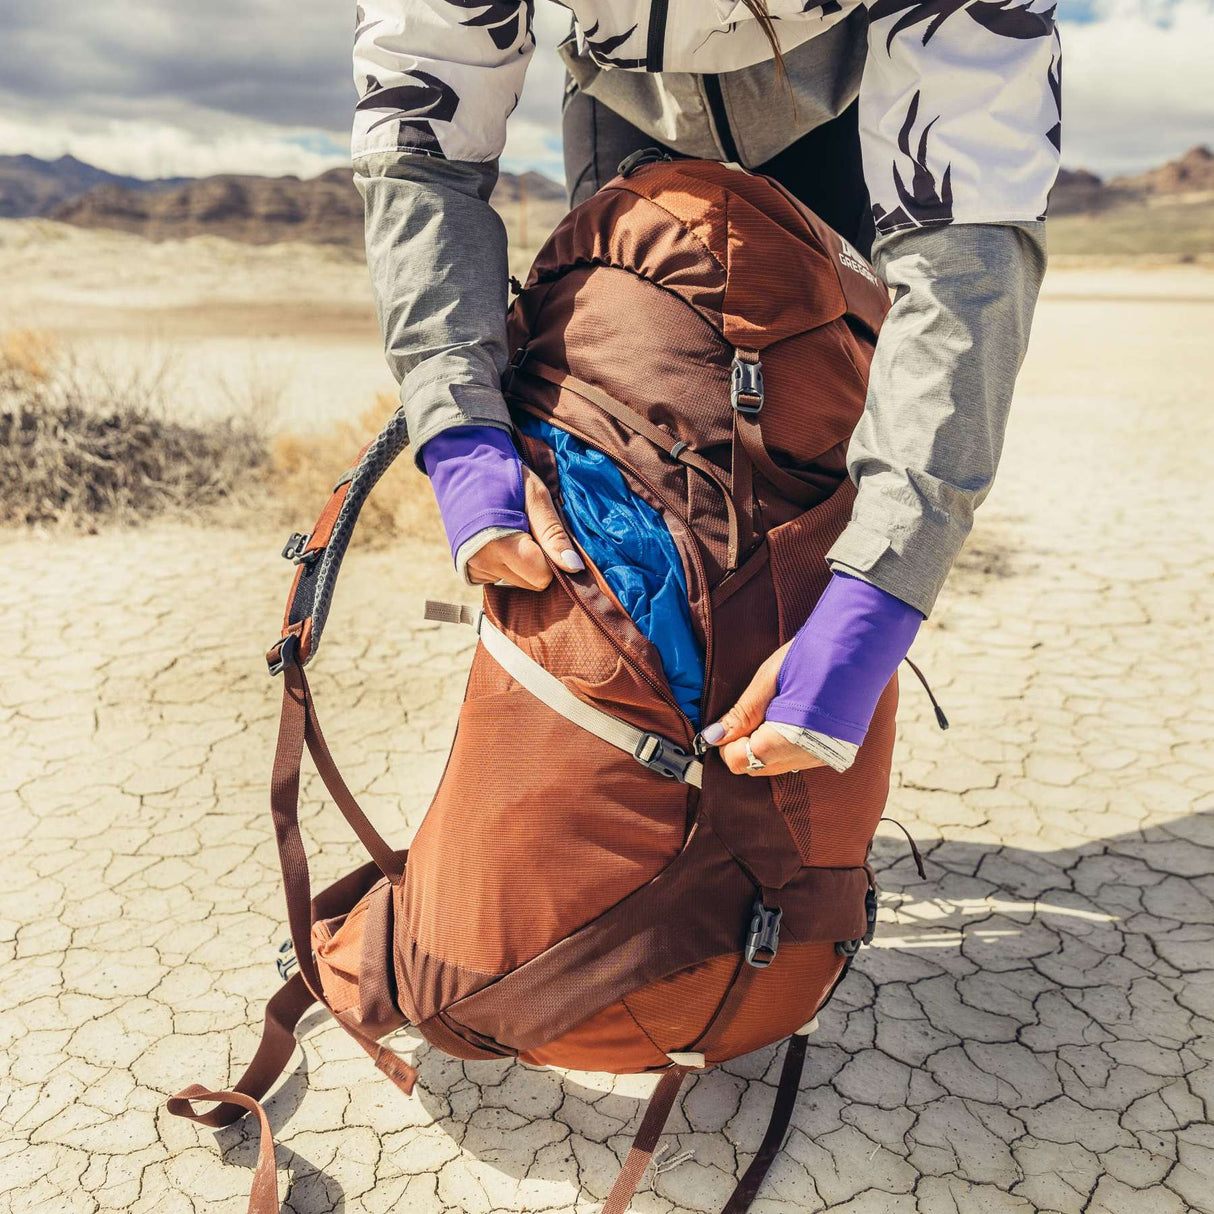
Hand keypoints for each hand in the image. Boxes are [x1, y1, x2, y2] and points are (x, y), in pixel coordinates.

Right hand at [466, 465, 584, 589]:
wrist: (461, 463)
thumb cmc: (503, 474)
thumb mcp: (535, 495)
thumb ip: (553, 533)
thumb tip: (574, 568)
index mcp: (499, 544)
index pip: (542, 577)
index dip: (552, 557)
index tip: (545, 532)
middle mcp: (482, 562)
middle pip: (532, 583)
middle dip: (539, 561)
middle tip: (529, 527)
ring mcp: (472, 568)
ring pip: (518, 582)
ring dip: (523, 562)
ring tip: (512, 528)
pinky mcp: (468, 570)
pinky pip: (501, 578)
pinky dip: (507, 563)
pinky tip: (499, 538)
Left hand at [701, 642, 826, 776]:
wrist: (862, 646)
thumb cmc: (812, 656)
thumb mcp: (769, 679)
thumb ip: (742, 713)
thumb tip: (714, 736)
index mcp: (786, 741)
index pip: (739, 762)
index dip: (729, 741)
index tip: (732, 719)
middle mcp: (806, 757)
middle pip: (755, 767)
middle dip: (746, 743)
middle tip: (755, 709)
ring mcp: (821, 758)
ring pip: (775, 764)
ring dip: (765, 743)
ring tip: (777, 708)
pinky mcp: (834, 752)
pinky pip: (795, 758)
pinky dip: (785, 743)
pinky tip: (794, 715)